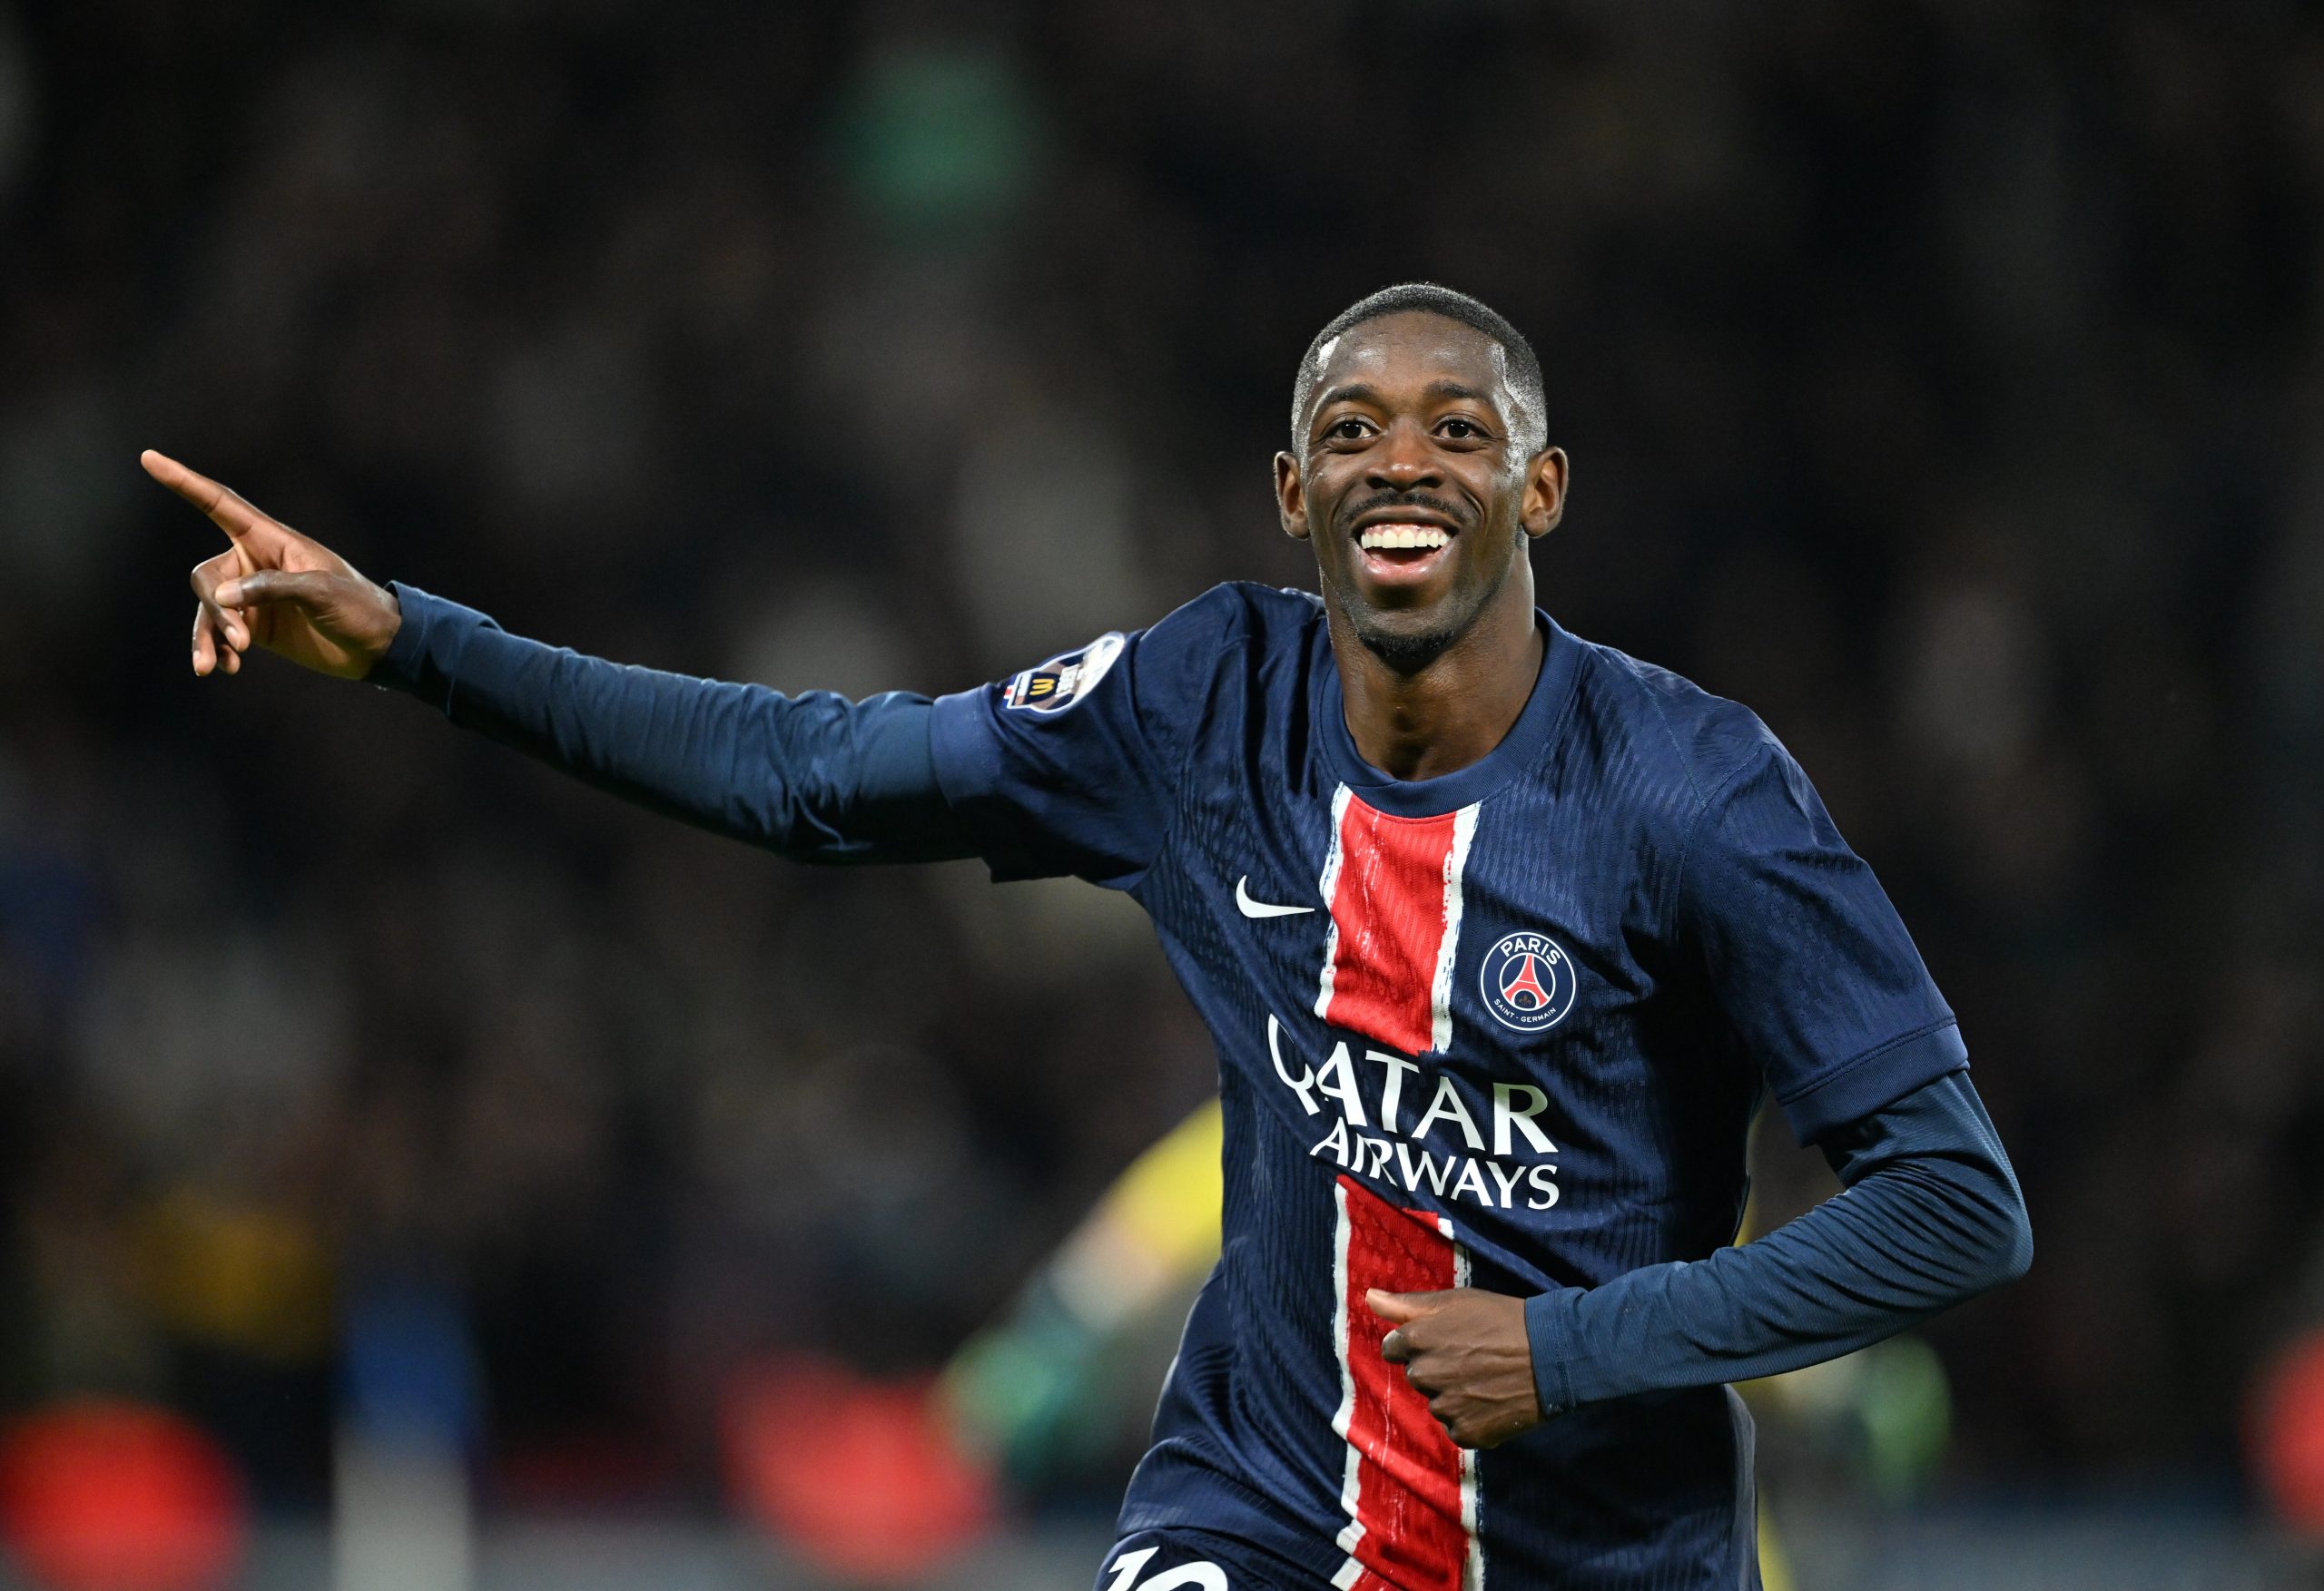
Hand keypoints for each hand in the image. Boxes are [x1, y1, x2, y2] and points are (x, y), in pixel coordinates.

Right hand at [143, 450, 401, 678]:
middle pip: (206, 578)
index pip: (219, 504)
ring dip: (209, 636)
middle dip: (215, 611)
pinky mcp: (255, 625)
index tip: (149, 458)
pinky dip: (217, 650)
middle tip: (242, 640)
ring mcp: (252, 596)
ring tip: (215, 666)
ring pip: (208, 610)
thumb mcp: (321, 591)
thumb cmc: (358, 607)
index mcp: (271, 540)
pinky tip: (228, 667)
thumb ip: (273, 588)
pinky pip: (219, 634)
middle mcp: (254, 563)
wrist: (377, 646)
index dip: (184, 482)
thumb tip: (223, 597)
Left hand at [1369, 1286, 1543, 1448]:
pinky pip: (1456, 1428)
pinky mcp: (1467, 1433)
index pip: (1393, 1348)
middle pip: (1417, 1376)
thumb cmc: (1503, 1320)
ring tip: (1487, 1378)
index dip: (1418, 1343)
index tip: (1444, 1340)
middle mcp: (1425, 1375)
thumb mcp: (1455, 1301)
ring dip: (1453, 1395)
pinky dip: (1471, 1419)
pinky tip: (1492, 1401)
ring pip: (1437, 1403)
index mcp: (1417, 1340)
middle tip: (1472, 1357)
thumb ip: (1407, 1304)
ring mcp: (1445, 1407)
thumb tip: (1368, 1298)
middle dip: (1436, 1368)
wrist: (1552, 1355)